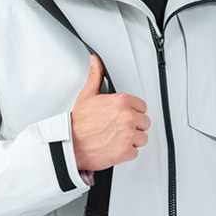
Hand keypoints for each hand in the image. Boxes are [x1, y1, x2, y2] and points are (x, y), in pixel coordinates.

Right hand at [71, 54, 150, 171]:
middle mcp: (127, 117)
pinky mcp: (126, 151)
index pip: (142, 106)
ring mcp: (128, 135)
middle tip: (119, 128)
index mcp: (121, 101)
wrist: (70, 144)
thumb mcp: (87, 95)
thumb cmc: (78, 123)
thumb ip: (95, 77)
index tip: (125, 116)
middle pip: (145, 122)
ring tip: (117, 139)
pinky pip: (135, 153)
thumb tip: (95, 62)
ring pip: (142, 138)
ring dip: (132, 140)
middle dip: (134, 126)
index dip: (133, 112)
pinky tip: (115, 148)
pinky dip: (126, 153)